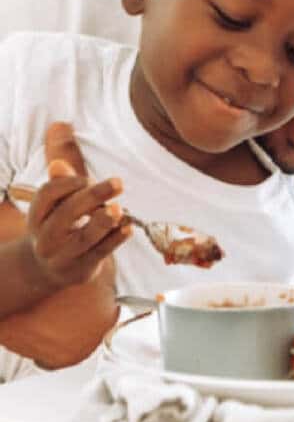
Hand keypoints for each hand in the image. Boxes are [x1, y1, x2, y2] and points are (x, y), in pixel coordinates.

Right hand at [0, 123, 127, 367]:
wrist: (45, 269)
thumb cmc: (57, 225)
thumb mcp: (55, 203)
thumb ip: (62, 180)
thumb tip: (58, 152)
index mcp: (37, 215)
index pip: (49, 194)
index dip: (69, 183)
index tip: (87, 178)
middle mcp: (44, 237)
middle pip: (67, 214)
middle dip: (93, 196)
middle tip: (118, 182)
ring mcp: (61, 257)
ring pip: (82, 239)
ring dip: (102, 223)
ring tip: (119, 209)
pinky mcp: (80, 270)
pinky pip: (98, 255)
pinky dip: (114, 241)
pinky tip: (129, 228)